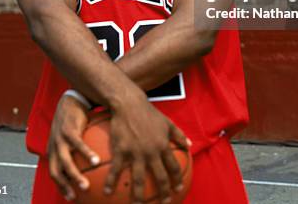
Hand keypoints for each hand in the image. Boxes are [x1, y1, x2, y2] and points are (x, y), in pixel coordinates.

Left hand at [47, 94, 99, 200]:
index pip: (54, 173)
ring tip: (86, 185)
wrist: (72, 99)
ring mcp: (60, 138)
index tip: (71, 197)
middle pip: (56, 171)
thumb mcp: (73, 137)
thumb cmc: (74, 120)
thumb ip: (78, 150)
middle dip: (64, 186)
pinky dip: (86, 155)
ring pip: (65, 161)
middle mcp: (54, 146)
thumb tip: (93, 164)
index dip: (60, 186)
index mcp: (54, 150)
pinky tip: (96, 161)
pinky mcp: (68, 130)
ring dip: (74, 175)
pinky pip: (77, 145)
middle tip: (76, 195)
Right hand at [105, 89, 190, 203]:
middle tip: (163, 203)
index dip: (177, 179)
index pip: (174, 166)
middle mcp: (151, 151)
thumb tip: (189, 145)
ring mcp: (136, 152)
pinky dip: (111, 183)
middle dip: (163, 193)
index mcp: (163, 145)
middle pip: (159, 177)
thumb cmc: (149, 113)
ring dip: (139, 196)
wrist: (129, 104)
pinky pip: (116, 170)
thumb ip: (179, 134)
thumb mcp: (167, 122)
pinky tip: (108, 193)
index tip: (178, 188)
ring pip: (138, 179)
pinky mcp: (121, 150)